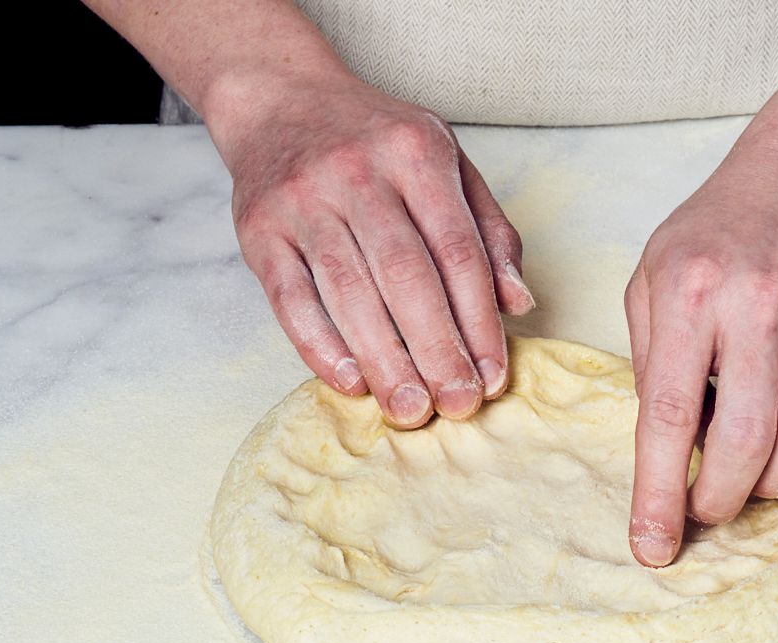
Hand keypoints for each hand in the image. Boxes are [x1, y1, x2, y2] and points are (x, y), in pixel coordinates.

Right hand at [215, 73, 534, 427]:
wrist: (280, 97)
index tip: (493, 377)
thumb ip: (489, 232)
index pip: (459, 251)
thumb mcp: (447, 164)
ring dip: (384, 360)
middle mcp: (359, 172)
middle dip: (437, 350)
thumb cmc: (378, 143)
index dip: (480, 321)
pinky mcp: (258, 228)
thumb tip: (519, 303)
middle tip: (457, 406)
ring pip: (350, 292)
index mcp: (417, 153)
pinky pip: (290, 297)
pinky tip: (350, 381)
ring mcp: (303, 199)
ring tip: (410, 409)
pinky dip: (319, 345)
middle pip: (407, 276)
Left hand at [624, 123, 777, 566]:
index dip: (659, 493)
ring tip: (753, 484)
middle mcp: (759, 305)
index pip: (669, 415)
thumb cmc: (718, 230)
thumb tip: (667, 448)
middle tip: (706, 510)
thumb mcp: (653, 277)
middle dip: (721, 500)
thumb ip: (649, 361)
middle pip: (744, 441)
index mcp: (689, 294)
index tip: (652, 546)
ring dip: (776, 486)